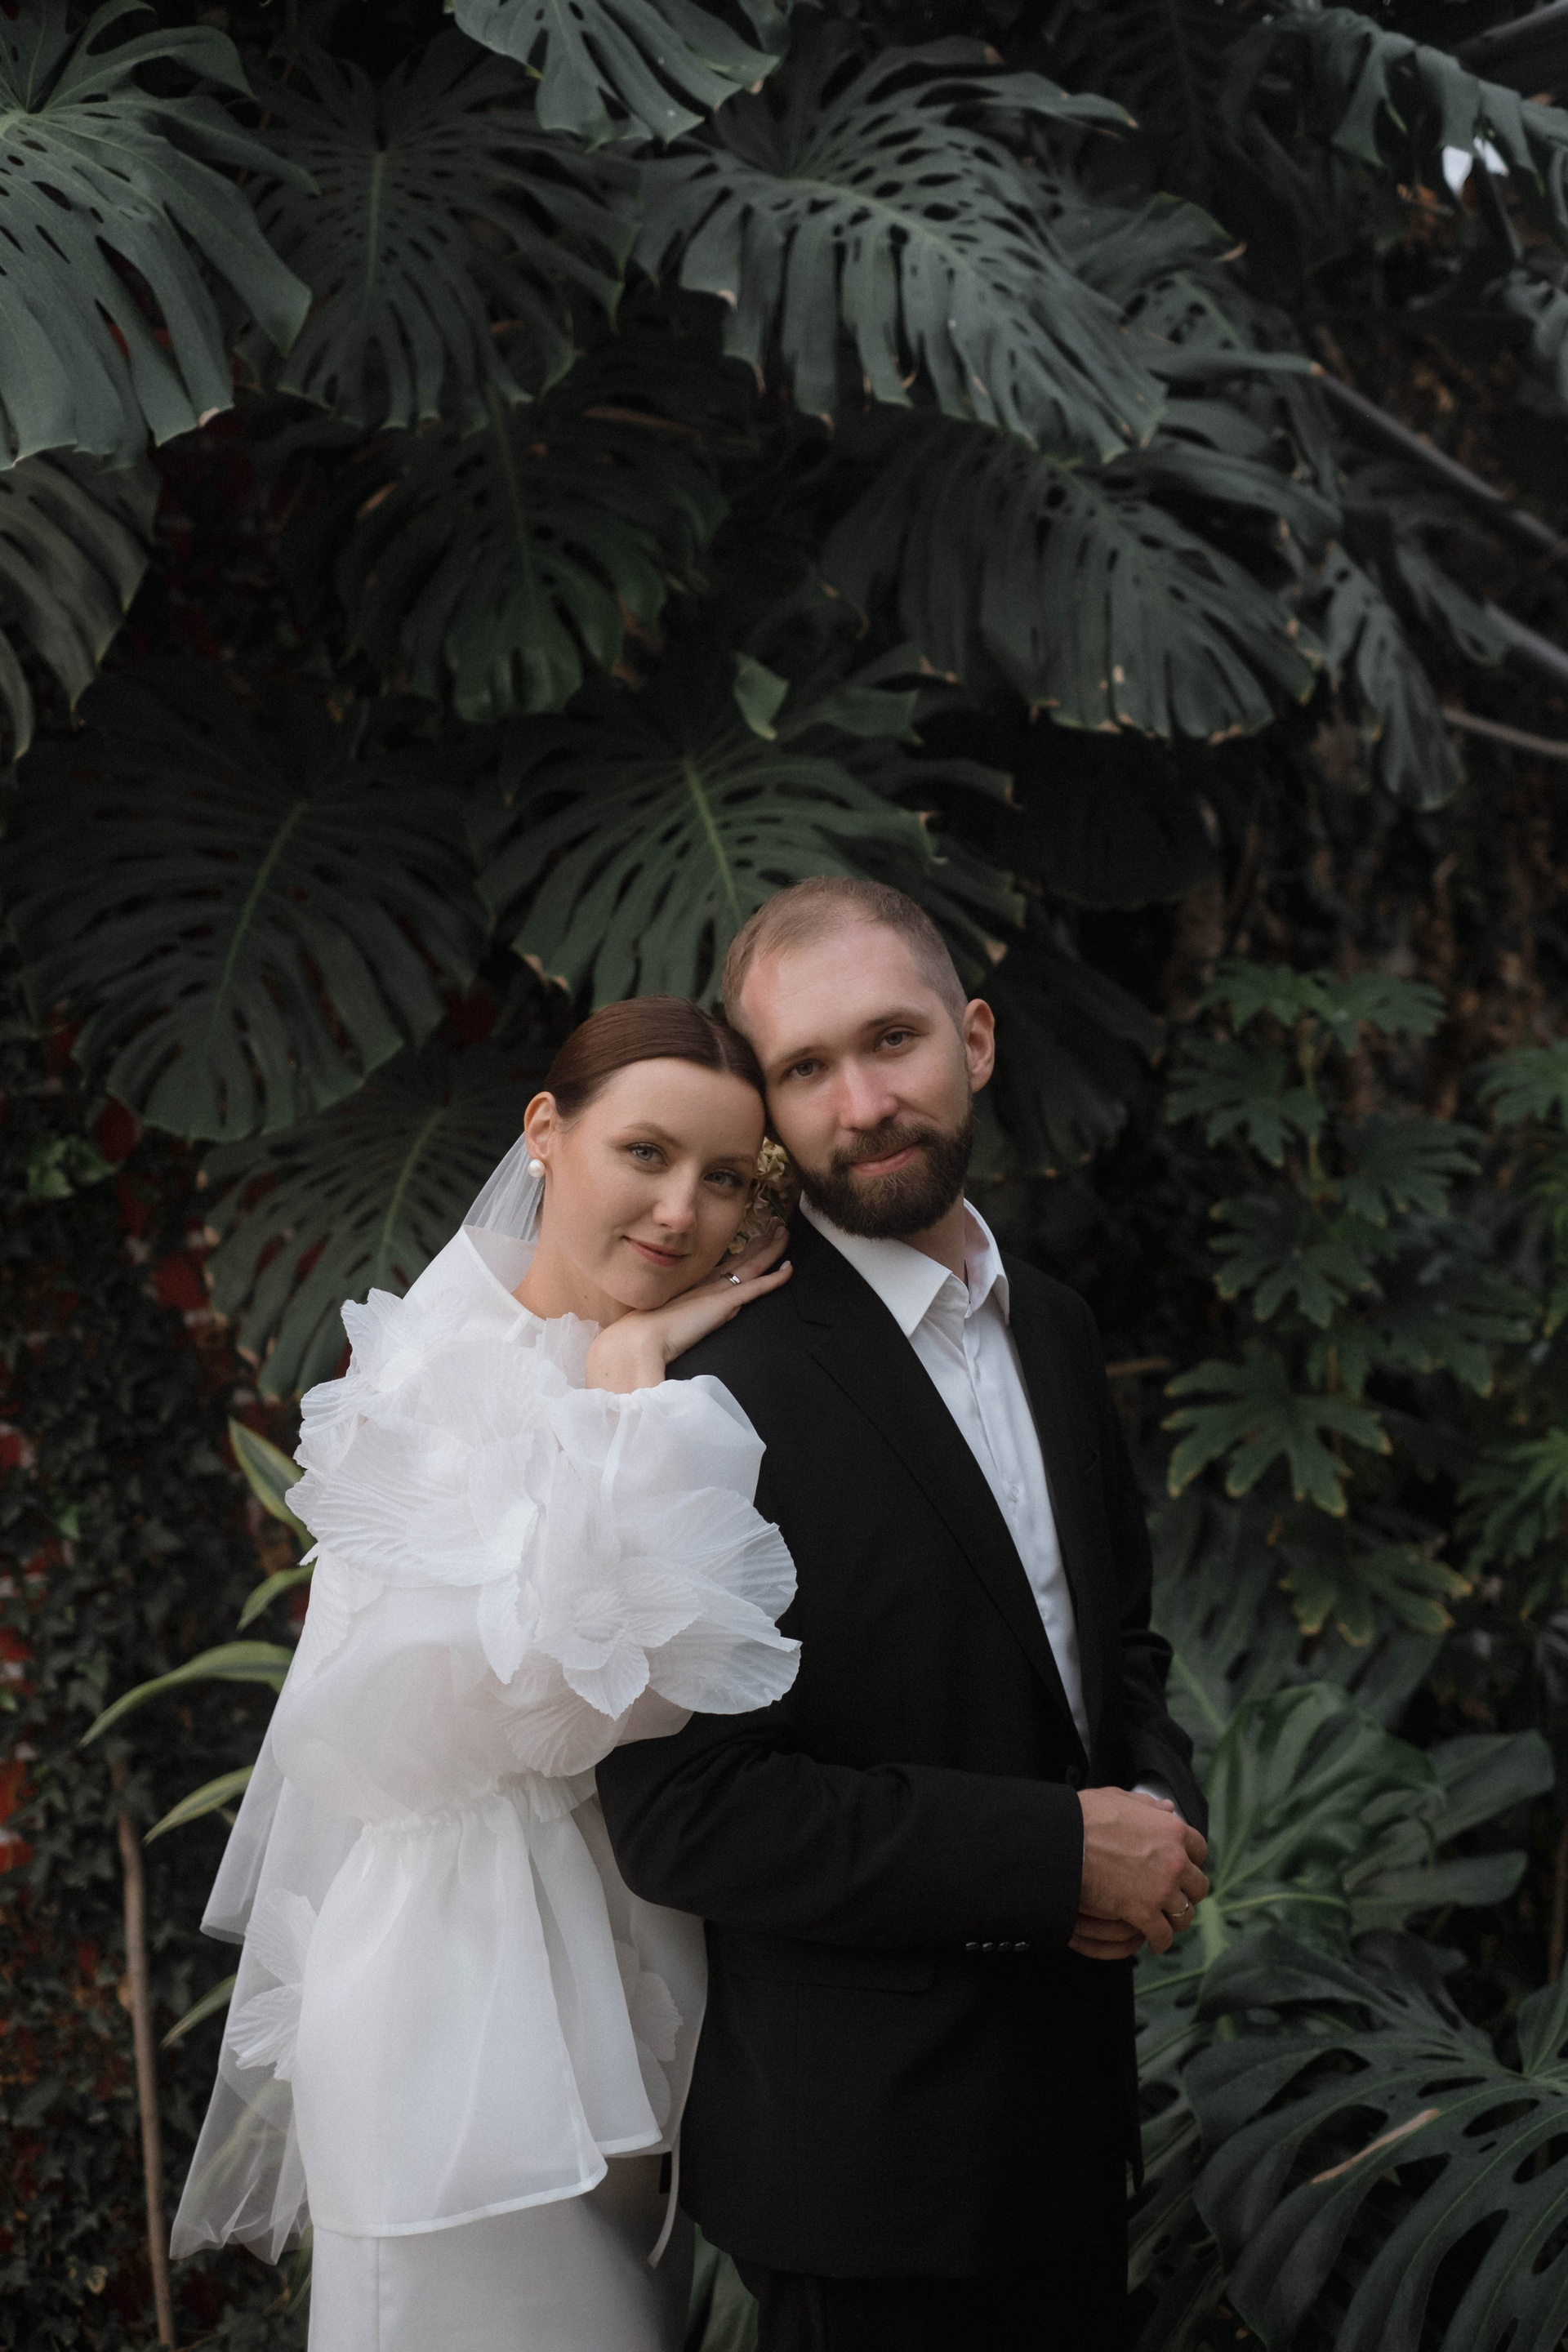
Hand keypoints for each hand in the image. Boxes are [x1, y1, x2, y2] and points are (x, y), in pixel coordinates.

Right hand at [584, 1225, 792, 1392]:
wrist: (638, 1339)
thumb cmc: (645, 1334)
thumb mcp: (666, 1321)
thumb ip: (680, 1316)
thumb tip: (691, 1318)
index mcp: (696, 1286)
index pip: (727, 1264)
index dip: (744, 1250)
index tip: (757, 1237)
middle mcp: (708, 1283)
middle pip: (742, 1258)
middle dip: (761, 1241)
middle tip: (778, 1225)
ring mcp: (716, 1291)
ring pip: (752, 1265)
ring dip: (771, 1249)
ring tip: (785, 1233)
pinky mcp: (723, 1304)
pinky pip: (755, 1287)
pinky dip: (773, 1279)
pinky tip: (788, 1269)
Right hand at [1077, 1785, 1208, 1957]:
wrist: (1064, 1842)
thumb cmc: (1087, 1817)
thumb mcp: (1120, 1799)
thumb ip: (1148, 1805)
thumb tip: (1166, 1807)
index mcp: (1172, 1830)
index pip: (1199, 1849)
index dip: (1191, 1860)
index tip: (1183, 1868)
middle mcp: (1175, 1859)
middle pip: (1198, 1885)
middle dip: (1188, 1892)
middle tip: (1175, 1897)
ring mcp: (1161, 1888)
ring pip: (1185, 1913)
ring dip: (1176, 1919)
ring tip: (1166, 1923)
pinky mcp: (1144, 1912)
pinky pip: (1163, 1934)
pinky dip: (1160, 1942)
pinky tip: (1154, 1943)